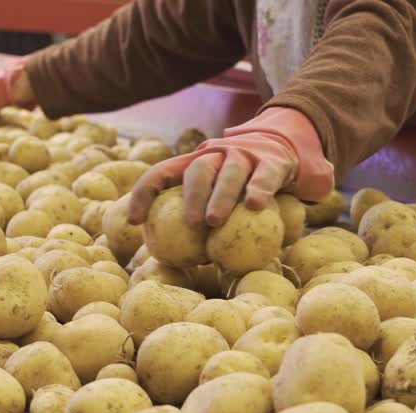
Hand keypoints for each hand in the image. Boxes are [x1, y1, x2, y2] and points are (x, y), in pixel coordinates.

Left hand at [127, 107, 334, 226]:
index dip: (145, 194)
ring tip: (215, 220)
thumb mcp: (215, 192)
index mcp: (195, 163)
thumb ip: (198, 218)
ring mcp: (245, 156)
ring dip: (221, 195)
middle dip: (191, 196)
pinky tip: (256, 205)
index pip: (162, 172)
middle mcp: (217, 155)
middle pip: (198, 169)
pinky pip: (265, 174)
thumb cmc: (239, 185)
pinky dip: (259, 188)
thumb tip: (175, 259)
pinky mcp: (272, 162)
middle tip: (191, 223)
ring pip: (230, 171)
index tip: (134, 221)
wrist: (281, 150)